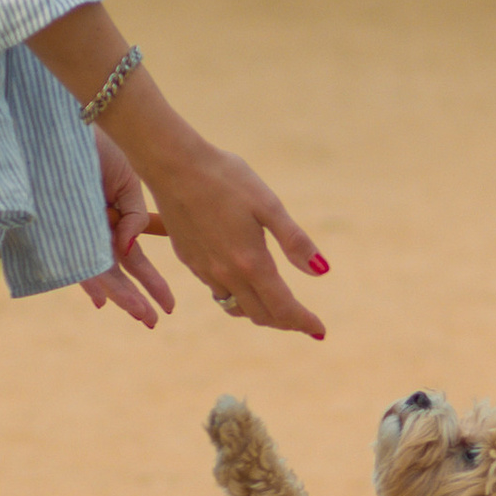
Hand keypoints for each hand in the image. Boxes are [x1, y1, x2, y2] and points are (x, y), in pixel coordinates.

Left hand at [79, 125, 176, 332]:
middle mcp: (95, 232)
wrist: (63, 127)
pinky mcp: (58, 230)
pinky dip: (88, 279)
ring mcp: (77, 232)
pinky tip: (101, 299)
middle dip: (138, 298)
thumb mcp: (127, 181)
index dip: (151, 282)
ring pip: (100, 272)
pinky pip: (74, 259)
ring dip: (120, 295)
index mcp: (114, 220)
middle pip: (118, 272)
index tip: (167, 304)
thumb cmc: (96, 148)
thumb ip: (134, 216)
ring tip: (140, 315)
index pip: (134, 259)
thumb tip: (130, 251)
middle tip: (154, 321)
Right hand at [136, 131, 327, 339]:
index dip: (303, 322)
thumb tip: (322, 272)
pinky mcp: (189, 260)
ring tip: (276, 307)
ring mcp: (204, 269)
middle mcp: (226, 273)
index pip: (283, 308)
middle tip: (303, 321)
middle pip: (260, 314)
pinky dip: (236, 297)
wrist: (174, 166)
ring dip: (260, 312)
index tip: (319, 330)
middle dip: (285, 322)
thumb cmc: (225, 178)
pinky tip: (243, 282)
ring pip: (236, 307)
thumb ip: (295, 241)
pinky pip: (217, 291)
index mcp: (250, 262)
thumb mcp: (268, 204)